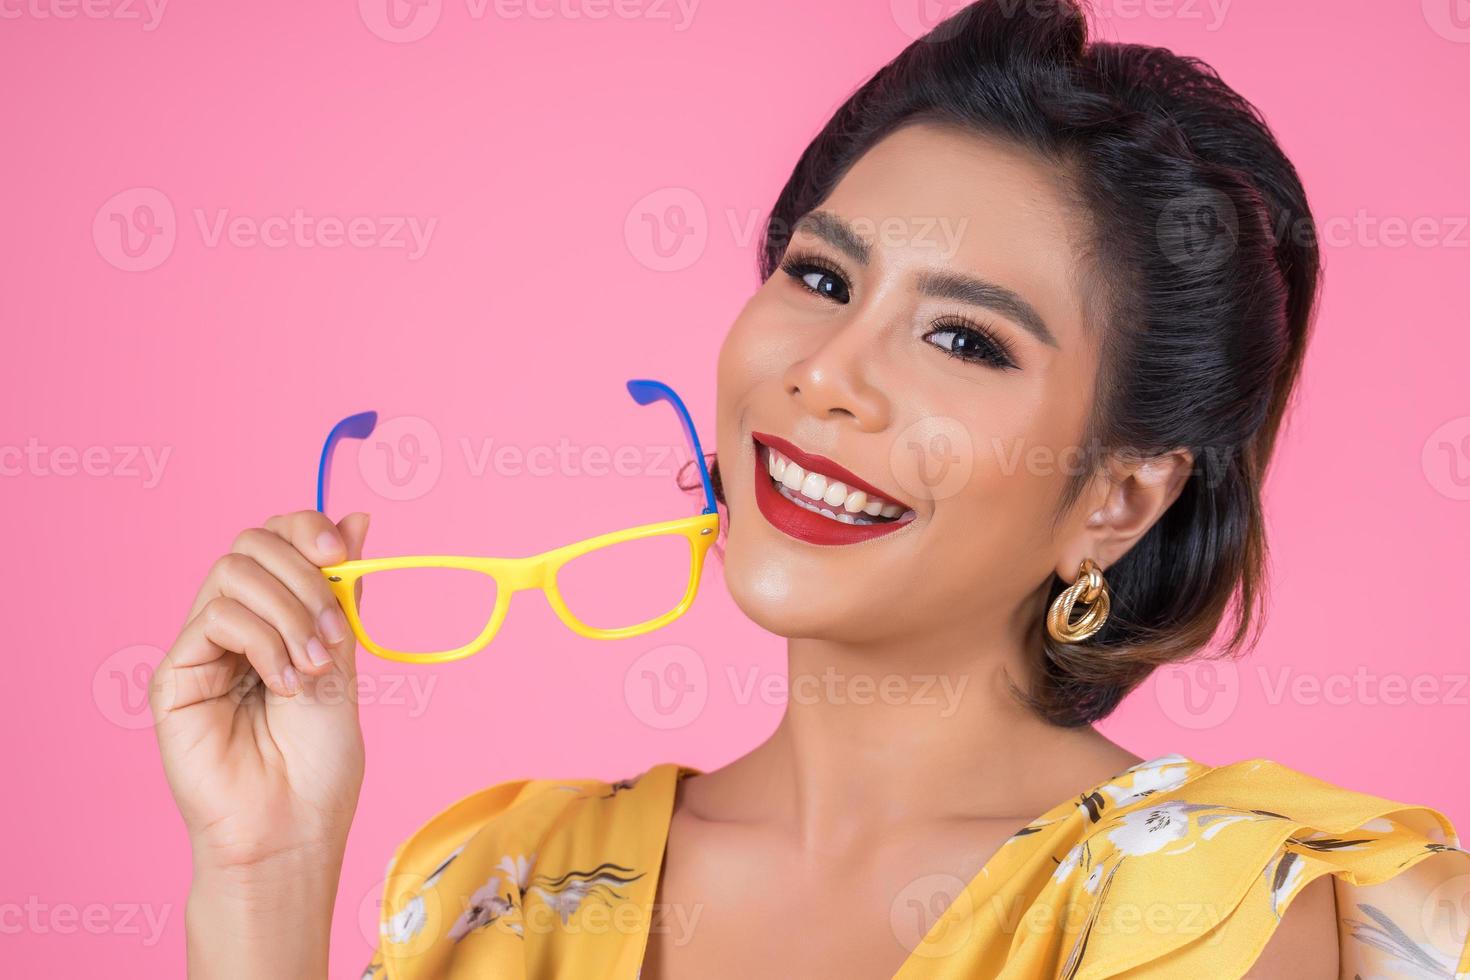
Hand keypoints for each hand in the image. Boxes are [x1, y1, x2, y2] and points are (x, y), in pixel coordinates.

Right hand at [152, 510, 371, 874]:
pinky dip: (263, 640)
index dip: (307, 529)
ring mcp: (201, 648)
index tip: (344, 554)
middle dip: (305, 575)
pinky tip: (283, 684)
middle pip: (252, 543)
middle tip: (332, 633)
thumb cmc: (320, 760)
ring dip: (289, 612)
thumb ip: (341, 593)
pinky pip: (217, 617)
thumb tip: (359, 518)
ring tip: (314, 668)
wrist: (294, 826)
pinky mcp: (176, 674)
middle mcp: (235, 626)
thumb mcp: (345, 660)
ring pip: (234, 572)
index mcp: (275, 617)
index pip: (276, 538)